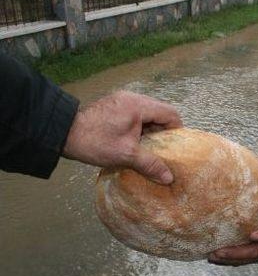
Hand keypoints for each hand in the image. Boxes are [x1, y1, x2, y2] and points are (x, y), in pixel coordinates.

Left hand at [63, 90, 182, 183]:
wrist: (62, 133)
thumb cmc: (95, 142)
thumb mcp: (126, 155)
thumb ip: (150, 164)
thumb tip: (169, 178)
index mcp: (138, 105)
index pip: (170, 113)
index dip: (177, 131)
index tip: (175, 147)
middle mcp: (132, 98)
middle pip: (160, 112)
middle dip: (164, 132)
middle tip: (162, 150)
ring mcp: (122, 100)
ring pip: (148, 113)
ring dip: (151, 130)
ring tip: (148, 148)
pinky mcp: (114, 105)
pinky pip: (136, 114)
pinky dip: (140, 127)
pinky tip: (134, 142)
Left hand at [208, 214, 257, 265]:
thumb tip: (246, 182)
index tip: (252, 235)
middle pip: (256, 251)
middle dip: (236, 253)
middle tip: (218, 252)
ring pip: (247, 259)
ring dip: (229, 259)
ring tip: (212, 256)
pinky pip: (243, 262)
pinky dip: (228, 262)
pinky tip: (214, 259)